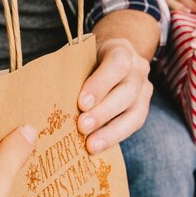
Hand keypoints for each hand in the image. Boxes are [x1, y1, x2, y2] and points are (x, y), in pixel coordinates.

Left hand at [77, 38, 152, 153]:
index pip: (117, 64)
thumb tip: (51, 94)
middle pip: (127, 92)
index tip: (82, 103)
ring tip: (90, 145)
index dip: (101, 84)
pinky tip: (98, 147)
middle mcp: (138, 69)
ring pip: (134, 113)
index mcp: (121, 49)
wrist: (112, 58)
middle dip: (103, 112)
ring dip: (111, 131)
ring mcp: (144, 90)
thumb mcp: (81, 55)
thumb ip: (72, 71)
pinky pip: (133, 126)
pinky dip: (114, 137)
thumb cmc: (89, 58)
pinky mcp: (143, 108)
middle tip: (82, 126)